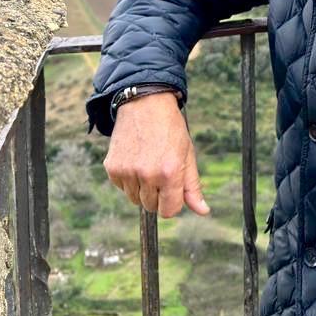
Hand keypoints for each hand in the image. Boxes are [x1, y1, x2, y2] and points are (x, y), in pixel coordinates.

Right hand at [103, 92, 209, 217]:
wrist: (145, 104)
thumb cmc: (170, 129)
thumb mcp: (187, 154)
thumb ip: (192, 186)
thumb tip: (203, 211)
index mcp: (170, 172)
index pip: (169, 211)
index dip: (172, 203)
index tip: (172, 192)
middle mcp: (147, 174)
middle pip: (151, 207)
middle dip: (157, 195)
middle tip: (160, 172)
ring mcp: (127, 172)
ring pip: (135, 199)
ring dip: (142, 189)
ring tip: (148, 164)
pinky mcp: (112, 168)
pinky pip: (122, 187)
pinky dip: (128, 180)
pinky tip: (135, 160)